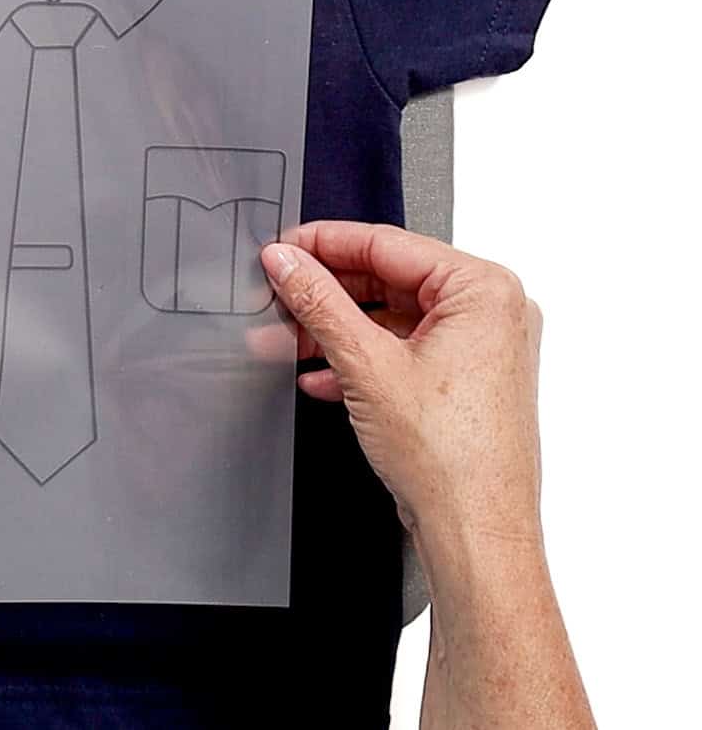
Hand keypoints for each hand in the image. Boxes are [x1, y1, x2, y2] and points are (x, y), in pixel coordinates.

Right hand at [260, 223, 543, 545]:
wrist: (476, 529)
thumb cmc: (453, 458)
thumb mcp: (366, 364)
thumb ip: (319, 303)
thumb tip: (288, 263)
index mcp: (484, 290)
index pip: (388, 244)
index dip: (325, 243)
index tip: (284, 249)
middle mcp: (493, 313)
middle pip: (390, 279)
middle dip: (328, 294)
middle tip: (280, 293)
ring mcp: (481, 349)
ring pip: (393, 318)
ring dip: (338, 330)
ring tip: (290, 339)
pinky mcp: (466, 382)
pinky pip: (404, 350)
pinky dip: (361, 359)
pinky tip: (322, 376)